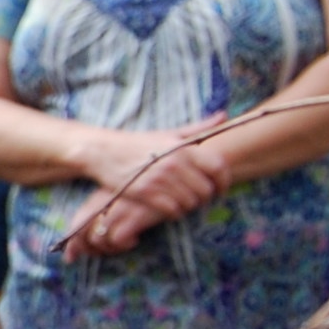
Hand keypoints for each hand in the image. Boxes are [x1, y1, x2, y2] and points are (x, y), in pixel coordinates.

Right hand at [68, 130, 228, 253]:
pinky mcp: (145, 193)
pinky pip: (172, 210)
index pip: (218, 167)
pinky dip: (174, 212)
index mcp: (183, 147)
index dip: (224, 182)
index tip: (221, 190)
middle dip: (204, 197)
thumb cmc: (138, 143)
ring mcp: (159, 179)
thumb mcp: (168, 133)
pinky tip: (168, 207)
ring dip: (188, 206)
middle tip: (198, 198)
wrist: (103, 151)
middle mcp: (174, 163)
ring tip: (181, 201)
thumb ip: (198, 128)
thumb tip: (225, 115)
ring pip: (189, 202)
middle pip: (205, 190)